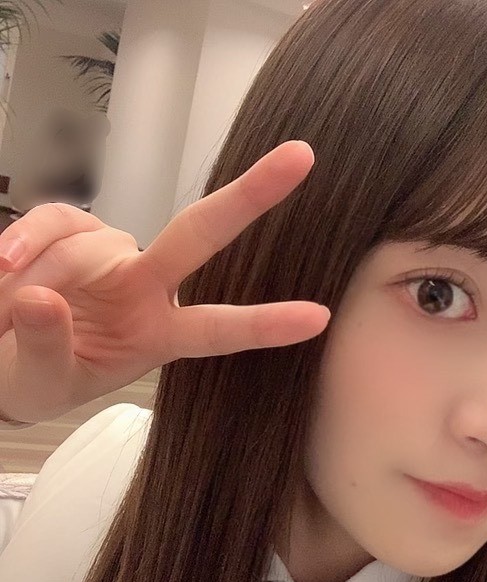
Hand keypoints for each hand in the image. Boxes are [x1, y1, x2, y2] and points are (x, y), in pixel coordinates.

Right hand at [0, 141, 329, 423]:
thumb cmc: (36, 375)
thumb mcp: (41, 384)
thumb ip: (46, 349)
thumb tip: (43, 298)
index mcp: (160, 335)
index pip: (220, 329)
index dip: (266, 323)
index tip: (319, 318)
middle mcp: (147, 288)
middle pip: (201, 235)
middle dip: (250, 196)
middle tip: (303, 156)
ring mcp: (111, 255)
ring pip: (95, 242)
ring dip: (48, 274)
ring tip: (9, 314)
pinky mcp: (70, 230)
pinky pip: (56, 220)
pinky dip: (27, 239)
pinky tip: (5, 266)